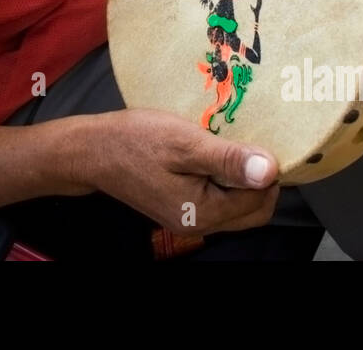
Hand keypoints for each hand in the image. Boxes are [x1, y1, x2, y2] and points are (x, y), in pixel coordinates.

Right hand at [80, 108, 279, 235]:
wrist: (92, 150)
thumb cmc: (135, 141)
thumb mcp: (184, 143)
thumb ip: (227, 160)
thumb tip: (270, 170)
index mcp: (205, 211)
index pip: (260, 199)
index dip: (268, 169)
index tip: (261, 138)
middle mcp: (200, 223)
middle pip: (253, 210)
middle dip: (261, 179)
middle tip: (251, 141)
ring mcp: (189, 217)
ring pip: (236, 206)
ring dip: (243, 179)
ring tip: (233, 145)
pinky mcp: (180, 207)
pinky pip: (217, 200)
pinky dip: (225, 180)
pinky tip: (214, 154)